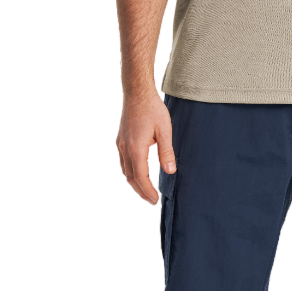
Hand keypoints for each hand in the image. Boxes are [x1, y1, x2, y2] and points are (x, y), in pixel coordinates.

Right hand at [116, 90, 176, 204]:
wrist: (137, 92)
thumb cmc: (151, 107)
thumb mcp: (164, 129)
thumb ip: (166, 151)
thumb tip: (170, 171)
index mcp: (136, 148)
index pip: (140, 177)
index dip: (148, 191)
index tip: (155, 199)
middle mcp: (125, 149)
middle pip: (131, 177)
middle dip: (141, 189)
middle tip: (152, 198)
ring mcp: (121, 144)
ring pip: (126, 170)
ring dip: (135, 180)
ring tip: (147, 187)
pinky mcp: (121, 139)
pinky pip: (124, 161)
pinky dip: (131, 170)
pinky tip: (139, 169)